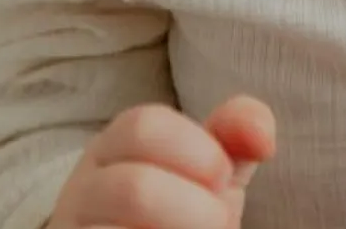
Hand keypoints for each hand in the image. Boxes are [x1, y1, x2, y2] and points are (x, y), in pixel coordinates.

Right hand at [50, 95, 275, 228]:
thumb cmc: (177, 212)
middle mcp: (82, 195)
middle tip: (219, 221)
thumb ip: (235, 136)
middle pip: (133, 189)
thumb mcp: (208, 170)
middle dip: (192, 207)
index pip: (142, 126)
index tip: (224, 176)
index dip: (196, 149)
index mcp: (112, 150)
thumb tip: (263, 136)